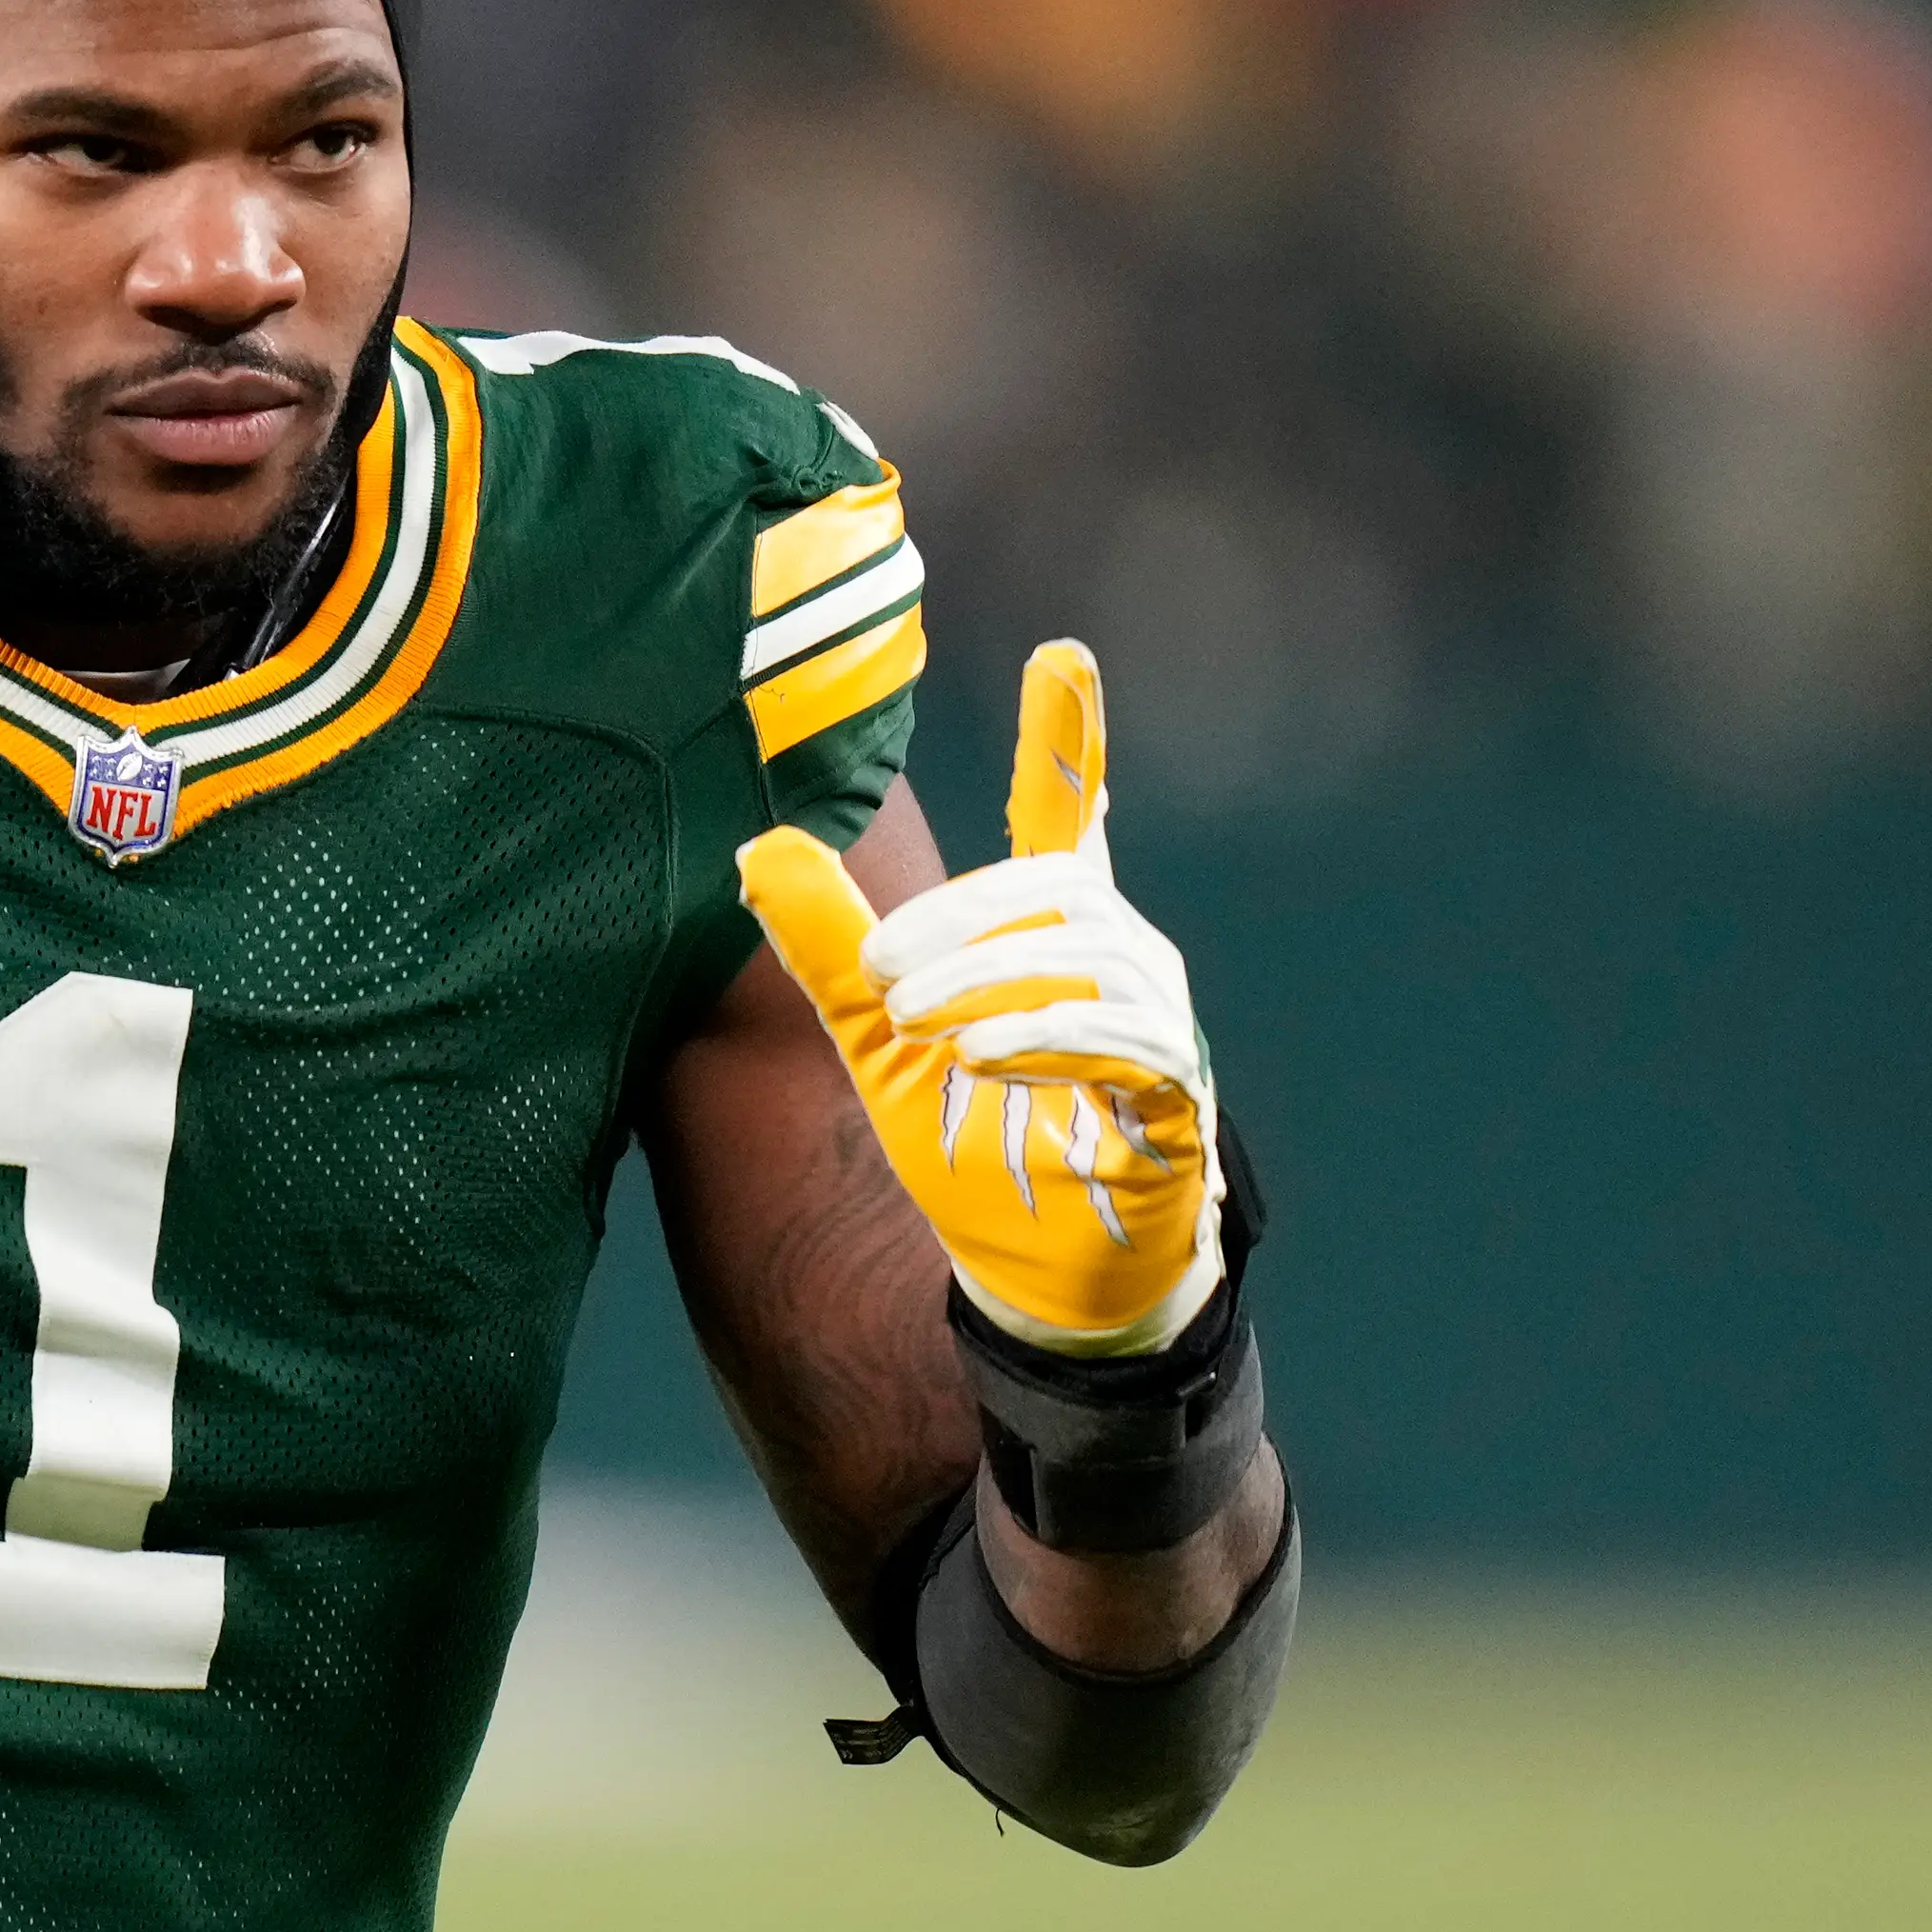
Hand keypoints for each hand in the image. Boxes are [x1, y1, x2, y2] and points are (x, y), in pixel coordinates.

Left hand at [735, 640, 1222, 1354]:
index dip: (1069, 739)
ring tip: (915, 1021)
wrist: (1037, 1276)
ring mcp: (1159, 1027)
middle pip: (1051, 893)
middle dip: (960, 921)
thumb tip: (754, 850)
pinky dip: (1048, 1033)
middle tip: (877, 971)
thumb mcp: (878, 1040)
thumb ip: (828, 949)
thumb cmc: (972, 1143)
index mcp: (1053, 938)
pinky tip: (979, 1053)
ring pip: (1086, 958)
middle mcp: (1120, 964)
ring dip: (989, 979)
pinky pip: (1130, 1038)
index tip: (1064, 654)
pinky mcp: (1177, 1097)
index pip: (1069, 818)